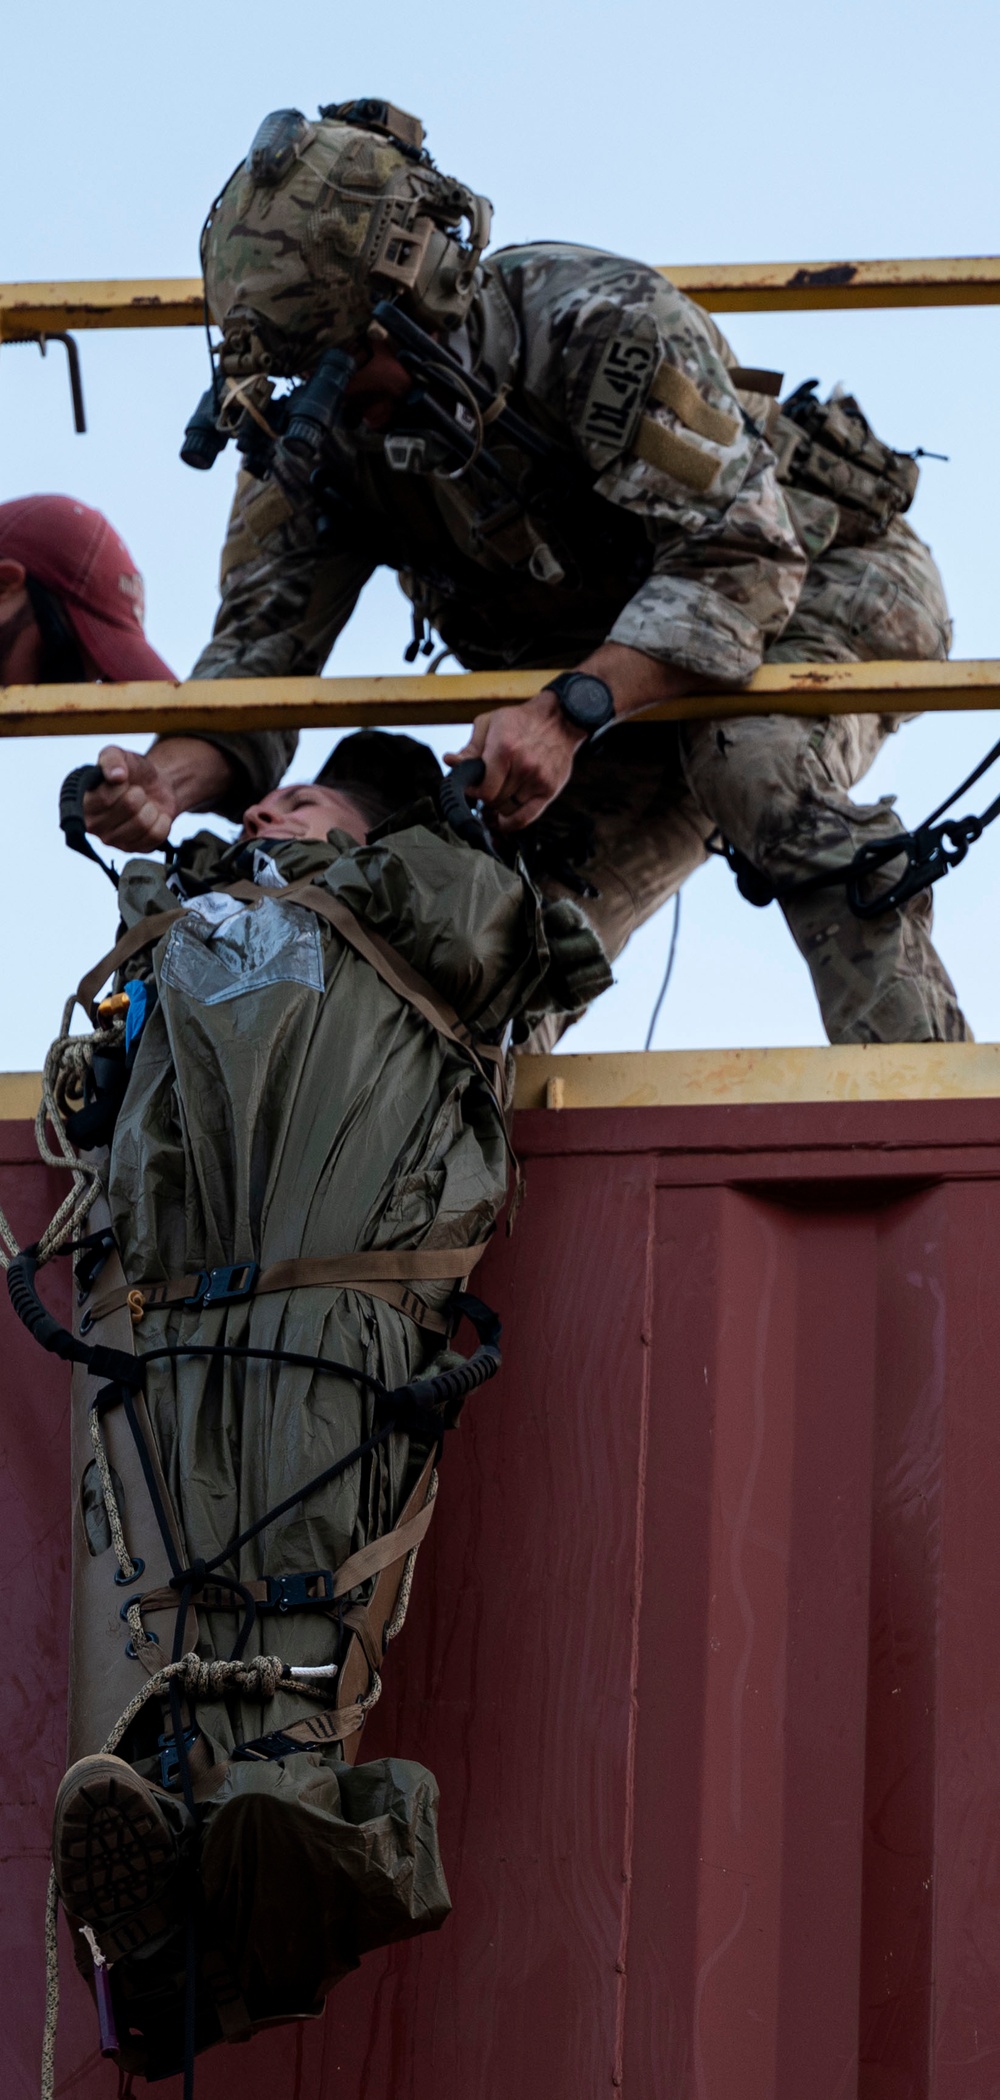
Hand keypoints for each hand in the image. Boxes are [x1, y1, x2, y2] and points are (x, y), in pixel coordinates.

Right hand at [82, 738, 234, 849]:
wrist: (154, 787)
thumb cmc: (131, 772)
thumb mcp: (118, 754)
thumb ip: (111, 758)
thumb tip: (116, 775)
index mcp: (83, 803)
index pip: (106, 797)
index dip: (122, 784)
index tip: (122, 780)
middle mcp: (92, 825)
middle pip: (129, 807)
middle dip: (139, 794)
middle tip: (136, 793)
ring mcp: (112, 841)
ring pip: (143, 822)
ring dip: (151, 807)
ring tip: (144, 804)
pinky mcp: (133, 849)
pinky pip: (156, 834)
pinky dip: (162, 821)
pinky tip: (153, 817)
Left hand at [445, 689, 585, 831]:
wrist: (559, 719)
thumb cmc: (521, 721)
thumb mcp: (489, 723)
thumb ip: (470, 748)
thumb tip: (450, 762)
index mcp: (505, 749)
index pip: (485, 790)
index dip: (474, 792)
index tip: (473, 787)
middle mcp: (524, 766)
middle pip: (495, 801)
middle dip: (486, 797)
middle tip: (486, 788)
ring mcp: (538, 780)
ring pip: (508, 810)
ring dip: (498, 807)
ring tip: (497, 796)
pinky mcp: (550, 790)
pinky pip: (527, 818)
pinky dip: (511, 823)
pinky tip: (503, 820)